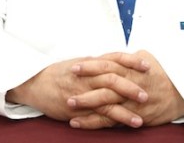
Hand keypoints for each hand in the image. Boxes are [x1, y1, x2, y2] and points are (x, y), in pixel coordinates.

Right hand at [5, 54, 149, 125]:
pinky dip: (112, 120)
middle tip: (148, 93)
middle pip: (113, 78)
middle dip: (132, 86)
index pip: (115, 58)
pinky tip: (124, 125)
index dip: (131, 61)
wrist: (35, 83)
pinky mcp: (78, 109)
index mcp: (90, 63)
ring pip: (108, 99)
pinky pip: (97, 115)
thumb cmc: (58, 72)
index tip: (147, 64)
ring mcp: (83, 93)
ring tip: (142, 116)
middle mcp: (88, 77)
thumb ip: (97, 63)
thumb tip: (113, 60)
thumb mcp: (79, 62)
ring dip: (126, 108)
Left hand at [67, 50, 183, 128]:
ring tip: (69, 103)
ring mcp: (130, 101)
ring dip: (86, 102)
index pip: (108, 64)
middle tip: (68, 81)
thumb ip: (130, 58)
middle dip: (85, 81)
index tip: (76, 65)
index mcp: (132, 69)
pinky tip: (78, 123)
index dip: (91, 65)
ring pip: (105, 101)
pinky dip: (93, 122)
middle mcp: (129, 84)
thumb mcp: (148, 60)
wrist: (181, 94)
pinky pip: (109, 120)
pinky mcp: (131, 115)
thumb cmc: (164, 75)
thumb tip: (117, 54)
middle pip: (104, 81)